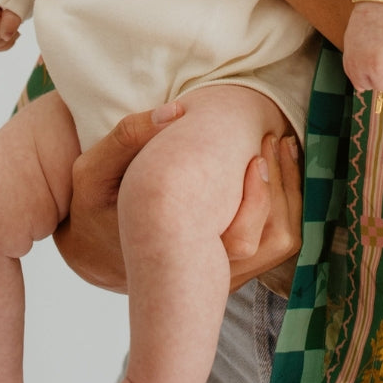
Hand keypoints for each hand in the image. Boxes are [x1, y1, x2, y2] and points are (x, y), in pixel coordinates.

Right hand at [0, 0, 20, 51]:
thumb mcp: (18, 0)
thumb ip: (11, 18)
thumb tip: (5, 36)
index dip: (5, 27)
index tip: (17, 20)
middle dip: (5, 34)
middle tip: (18, 24)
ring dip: (4, 41)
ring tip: (15, 31)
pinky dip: (3, 43)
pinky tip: (11, 35)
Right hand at [53, 106, 302, 294]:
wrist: (94, 247)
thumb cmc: (93, 207)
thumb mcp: (92, 172)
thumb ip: (128, 138)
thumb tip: (176, 111)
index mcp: (173, 253)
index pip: (238, 243)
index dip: (260, 201)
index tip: (258, 152)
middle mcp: (201, 271)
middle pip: (269, 244)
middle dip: (284, 189)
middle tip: (277, 139)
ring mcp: (218, 271)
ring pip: (277, 245)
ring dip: (290, 196)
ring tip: (284, 146)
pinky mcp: (227, 264)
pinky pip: (272, 242)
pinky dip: (283, 204)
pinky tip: (277, 166)